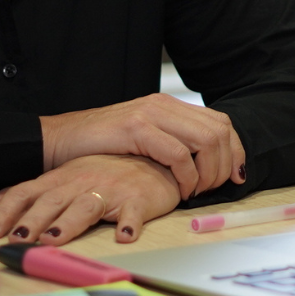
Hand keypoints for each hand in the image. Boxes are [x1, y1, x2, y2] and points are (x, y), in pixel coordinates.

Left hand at [0, 153, 180, 244]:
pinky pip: (133, 212)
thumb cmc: (105, 172)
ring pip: (85, 206)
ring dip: (68, 223)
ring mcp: (109, 189)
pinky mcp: (138, 200)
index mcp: (60, 178)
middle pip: (50, 201)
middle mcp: (80, 181)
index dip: (5, 211)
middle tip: (15, 240)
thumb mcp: (62, 179)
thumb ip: (25, 195)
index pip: (25, 192)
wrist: (153, 160)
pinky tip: (125, 237)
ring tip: (54, 240)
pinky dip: (129, 224)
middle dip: (30, 220)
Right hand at [40, 94, 244, 197]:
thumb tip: (206, 164)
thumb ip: (171, 143)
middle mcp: (164, 104)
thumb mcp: (142, 140)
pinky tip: (180, 190)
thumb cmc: (99, 148)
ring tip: (195, 191)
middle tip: (212, 189)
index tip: (235, 177)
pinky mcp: (136, 128)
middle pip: (220, 130)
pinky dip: (187, 176)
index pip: (221, 122)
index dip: (235, 150)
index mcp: (169, 105)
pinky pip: (178, 154)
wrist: (59, 140)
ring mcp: (150, 113)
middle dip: (225, 164)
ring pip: (206, 140)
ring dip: (209, 172)